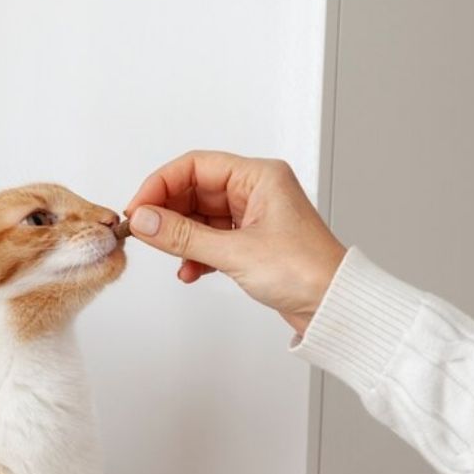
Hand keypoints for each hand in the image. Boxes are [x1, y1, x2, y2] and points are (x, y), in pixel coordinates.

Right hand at [125, 151, 345, 333]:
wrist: (335, 308)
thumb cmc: (307, 272)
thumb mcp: (235, 252)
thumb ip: (183, 236)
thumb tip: (145, 220)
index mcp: (259, 177)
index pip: (195, 166)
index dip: (161, 184)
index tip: (138, 208)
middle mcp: (255, 191)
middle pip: (194, 190)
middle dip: (167, 212)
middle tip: (143, 232)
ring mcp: (252, 217)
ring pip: (199, 217)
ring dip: (180, 237)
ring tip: (168, 255)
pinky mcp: (250, 243)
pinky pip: (210, 239)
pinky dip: (195, 254)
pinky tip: (189, 271)